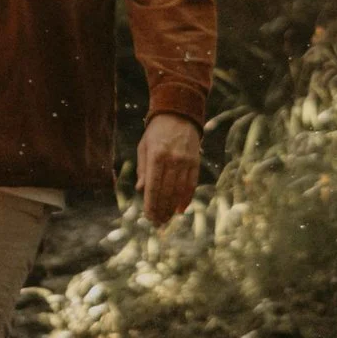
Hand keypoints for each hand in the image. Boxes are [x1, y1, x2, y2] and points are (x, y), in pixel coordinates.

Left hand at [136, 113, 202, 227]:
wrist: (178, 114)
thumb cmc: (156, 133)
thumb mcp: (144, 147)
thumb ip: (143, 169)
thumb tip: (141, 190)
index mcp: (156, 156)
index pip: (153, 187)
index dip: (151, 204)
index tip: (149, 217)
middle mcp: (172, 160)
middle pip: (166, 192)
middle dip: (161, 210)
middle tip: (157, 223)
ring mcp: (185, 161)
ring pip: (179, 191)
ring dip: (172, 207)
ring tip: (166, 219)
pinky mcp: (195, 162)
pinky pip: (191, 185)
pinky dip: (186, 198)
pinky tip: (180, 209)